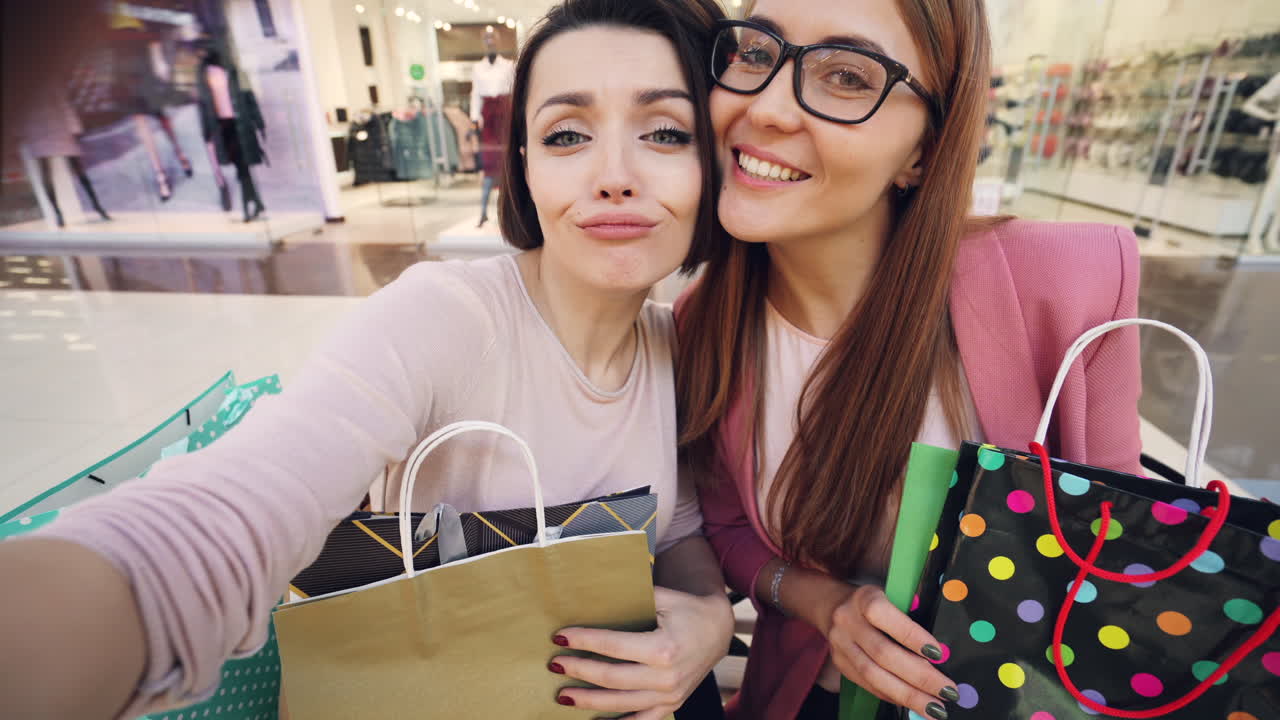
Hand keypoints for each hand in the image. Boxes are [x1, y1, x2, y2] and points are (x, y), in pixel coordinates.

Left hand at [550, 587, 732, 718]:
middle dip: (579, 671)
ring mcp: (670, 695)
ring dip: (588, 700)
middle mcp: (666, 677)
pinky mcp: (671, 705)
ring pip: (620, 703)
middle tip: (554, 664)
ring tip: (563, 695)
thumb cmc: (687, 610)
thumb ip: (633, 597)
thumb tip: (594, 593)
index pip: (613, 647)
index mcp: (663, 648)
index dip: (584, 641)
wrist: (719, 630)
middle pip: (611, 678)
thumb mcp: (664, 597)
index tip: (561, 636)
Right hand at [826, 585, 956, 719]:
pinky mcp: (841, 664)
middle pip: (883, 653)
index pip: (884, 615)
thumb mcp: (891, 594)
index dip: (911, 635)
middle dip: (919, 676)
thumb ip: (912, 614)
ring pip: (874, 675)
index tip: (938, 654)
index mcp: (864, 598)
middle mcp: (848, 621)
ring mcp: (841, 645)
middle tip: (947, 691)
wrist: (833, 606)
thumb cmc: (874, 602)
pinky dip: (893, 696)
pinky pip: (869, 685)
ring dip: (908, 695)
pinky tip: (913, 704)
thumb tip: (941, 649)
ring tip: (934, 708)